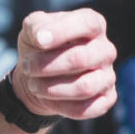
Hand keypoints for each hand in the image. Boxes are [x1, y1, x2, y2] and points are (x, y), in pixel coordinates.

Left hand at [12, 10, 117, 124]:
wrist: (38, 77)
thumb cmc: (40, 47)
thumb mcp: (32, 30)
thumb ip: (36, 26)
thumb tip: (41, 37)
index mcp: (94, 24)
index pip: (87, 24)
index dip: (62, 32)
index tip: (38, 40)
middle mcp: (106, 50)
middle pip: (81, 59)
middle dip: (47, 65)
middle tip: (26, 66)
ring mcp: (108, 76)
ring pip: (84, 87)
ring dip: (51, 88)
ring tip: (33, 84)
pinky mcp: (106, 99)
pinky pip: (86, 109)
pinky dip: (60, 106)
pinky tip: (46, 99)